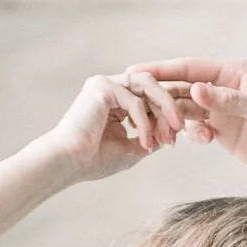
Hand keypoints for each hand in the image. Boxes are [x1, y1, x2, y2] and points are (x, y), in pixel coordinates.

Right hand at [44, 71, 186, 183]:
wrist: (67, 163)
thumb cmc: (93, 160)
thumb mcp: (131, 149)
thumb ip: (150, 138)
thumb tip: (170, 135)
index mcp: (116, 99)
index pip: (149, 96)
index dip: (167, 112)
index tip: (176, 137)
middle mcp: (111, 86)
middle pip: (152, 86)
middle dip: (169, 107)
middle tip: (179, 130)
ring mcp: (106, 83)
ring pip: (147, 85)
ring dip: (164, 107)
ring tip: (172, 130)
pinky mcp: (101, 86)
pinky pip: (134, 101)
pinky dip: (144, 124)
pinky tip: (145, 143)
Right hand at [134, 57, 246, 203]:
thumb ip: (228, 102)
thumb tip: (195, 91)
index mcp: (234, 72)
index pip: (189, 68)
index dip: (161, 70)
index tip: (134, 71)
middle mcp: (225, 88)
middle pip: (182, 87)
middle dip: (159, 94)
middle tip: (132, 101)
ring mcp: (224, 110)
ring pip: (186, 109)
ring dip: (172, 118)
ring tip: (162, 128)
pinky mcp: (225, 132)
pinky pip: (196, 128)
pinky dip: (189, 133)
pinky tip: (193, 141)